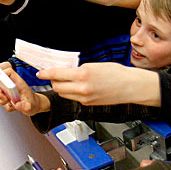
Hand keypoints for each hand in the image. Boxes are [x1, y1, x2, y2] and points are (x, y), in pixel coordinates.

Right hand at [0, 67, 48, 115]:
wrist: (33, 105)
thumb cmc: (32, 101)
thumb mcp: (30, 104)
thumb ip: (24, 105)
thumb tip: (17, 105)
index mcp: (18, 82)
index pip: (8, 72)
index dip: (2, 74)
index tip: (1, 81)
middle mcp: (11, 85)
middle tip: (7, 99)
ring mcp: (7, 91)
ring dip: (3, 102)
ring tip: (13, 104)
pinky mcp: (5, 97)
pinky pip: (1, 102)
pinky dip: (7, 107)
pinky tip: (14, 106)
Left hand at [37, 62, 159, 105]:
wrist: (130, 86)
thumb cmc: (116, 73)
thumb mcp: (94, 66)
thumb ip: (78, 69)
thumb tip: (65, 71)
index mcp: (83, 74)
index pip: (57, 74)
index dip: (45, 73)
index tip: (40, 72)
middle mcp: (82, 88)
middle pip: (57, 87)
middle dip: (53, 81)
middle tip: (54, 75)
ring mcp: (84, 98)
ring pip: (63, 94)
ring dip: (61, 88)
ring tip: (66, 81)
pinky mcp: (87, 104)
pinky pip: (72, 98)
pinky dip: (70, 92)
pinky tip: (77, 87)